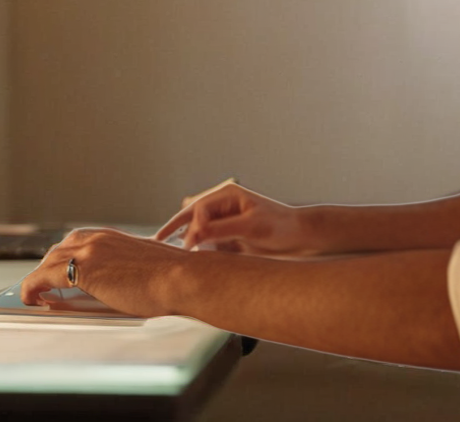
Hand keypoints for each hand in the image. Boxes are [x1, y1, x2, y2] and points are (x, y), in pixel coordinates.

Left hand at [19, 227, 188, 318]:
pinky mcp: (81, 270)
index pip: (80, 240)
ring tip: (36, 292)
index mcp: (115, 236)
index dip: (67, 255)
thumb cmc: (176, 278)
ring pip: (49, 260)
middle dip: (51, 265)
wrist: (181, 278)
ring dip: (40, 276)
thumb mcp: (149, 267)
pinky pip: (43, 277)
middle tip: (46, 282)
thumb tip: (130, 281)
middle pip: (61, 248)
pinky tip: (30, 298)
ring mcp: (89, 251)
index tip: (63, 266)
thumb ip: (132, 268)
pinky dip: (32, 286)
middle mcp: (99, 238)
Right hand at [153, 181, 305, 255]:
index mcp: (227, 197)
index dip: (193, 225)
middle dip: (174, 228)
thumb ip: (223, 229)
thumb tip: (197, 233)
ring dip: (186, 242)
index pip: (199, 209)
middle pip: (190, 216)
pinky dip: (199, 252)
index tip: (192, 242)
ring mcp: (224, 225)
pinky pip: (208, 245)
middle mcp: (222, 209)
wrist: (303, 240)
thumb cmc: (282, 227)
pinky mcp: (228, 240)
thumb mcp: (252, 226)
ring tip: (170, 255)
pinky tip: (189, 262)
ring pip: (197, 232)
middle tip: (156, 241)